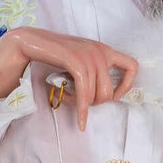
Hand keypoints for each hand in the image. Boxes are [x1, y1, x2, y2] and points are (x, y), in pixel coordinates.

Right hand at [0, 27, 137, 130]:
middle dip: (95, 104)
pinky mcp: (76, 62)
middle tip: (80, 102)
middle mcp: (100, 51)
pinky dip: (82, 111)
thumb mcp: (80, 61)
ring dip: (82, 106)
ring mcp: (89, 56)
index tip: (112, 96)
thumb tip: (101, 97)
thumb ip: (93, 72)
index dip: (126, 86)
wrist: (30, 41)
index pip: (132, 67)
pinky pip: (85, 94)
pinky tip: (80, 121)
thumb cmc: (54, 55)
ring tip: (67, 100)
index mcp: (104, 50)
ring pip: (97, 95)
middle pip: (110, 91)